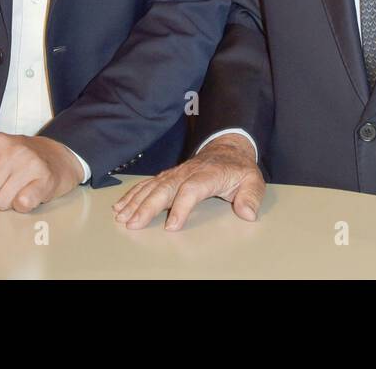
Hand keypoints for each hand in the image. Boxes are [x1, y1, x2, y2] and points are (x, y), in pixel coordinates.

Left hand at [0, 133, 82, 211]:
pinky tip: (28, 195)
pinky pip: (21, 204)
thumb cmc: (22, 159)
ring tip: (18, 190)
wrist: (60, 156)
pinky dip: (23, 206)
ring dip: (7, 203)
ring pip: (0, 202)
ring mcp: (30, 163)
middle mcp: (12, 149)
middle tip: (5, 189)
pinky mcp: (45, 179)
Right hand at [112, 134, 264, 230]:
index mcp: (208, 174)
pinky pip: (147, 184)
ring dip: (135, 201)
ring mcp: (175, 173)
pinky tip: (121, 205)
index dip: (180, 207)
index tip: (171, 226)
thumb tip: (248, 213)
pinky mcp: (168, 176)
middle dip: (147, 206)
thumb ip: (251, 196)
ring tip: (122, 216)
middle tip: (133, 223)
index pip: (191, 189)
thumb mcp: (253, 180)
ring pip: (152, 186)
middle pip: (164, 188)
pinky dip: (132, 195)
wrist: (228, 148)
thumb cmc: (239, 169)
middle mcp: (188, 172)